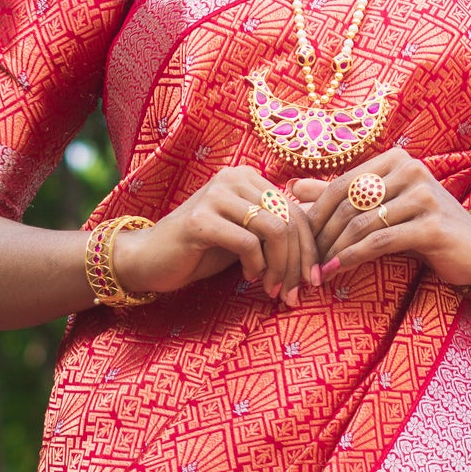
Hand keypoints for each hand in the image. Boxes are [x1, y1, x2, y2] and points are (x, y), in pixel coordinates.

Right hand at [113, 166, 318, 307]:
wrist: (150, 259)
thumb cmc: (202, 249)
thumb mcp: (245, 236)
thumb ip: (275, 232)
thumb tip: (320, 252)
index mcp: (249, 177)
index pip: (296, 210)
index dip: (310, 248)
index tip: (312, 281)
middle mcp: (234, 178)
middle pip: (290, 220)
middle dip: (298, 262)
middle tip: (293, 294)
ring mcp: (216, 196)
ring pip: (275, 229)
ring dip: (279, 267)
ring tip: (271, 288)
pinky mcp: (201, 220)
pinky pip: (248, 242)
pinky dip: (256, 265)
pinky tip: (248, 277)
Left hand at [290, 153, 470, 292]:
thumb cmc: (425, 226)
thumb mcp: (384, 206)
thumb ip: (342, 194)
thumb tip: (294, 186)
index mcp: (395, 159)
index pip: (341, 183)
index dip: (315, 213)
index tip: (299, 239)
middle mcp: (410, 169)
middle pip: (348, 203)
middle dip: (321, 235)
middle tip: (304, 261)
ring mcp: (423, 195)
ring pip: (362, 223)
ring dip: (334, 250)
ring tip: (317, 271)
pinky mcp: (432, 224)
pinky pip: (381, 241)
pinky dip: (354, 257)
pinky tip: (338, 270)